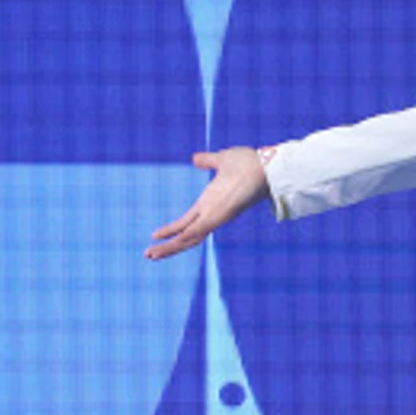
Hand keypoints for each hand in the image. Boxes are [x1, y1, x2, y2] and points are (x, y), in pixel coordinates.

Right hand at [143, 145, 270, 259]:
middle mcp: (212, 213)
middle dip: (167, 246)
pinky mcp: (220, 215)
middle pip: (186, 236)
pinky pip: (197, 230)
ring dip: (169, 248)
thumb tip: (195, 159)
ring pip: (189, 238)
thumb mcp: (221, 160)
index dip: (171, 229)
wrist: (268, 166)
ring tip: (150, 255)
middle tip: (147, 255)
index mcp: (210, 203)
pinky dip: (182, 238)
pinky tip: (167, 245)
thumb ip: (207, 161)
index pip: (187, 222)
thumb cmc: (249, 163)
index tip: (155, 236)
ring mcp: (215, 216)